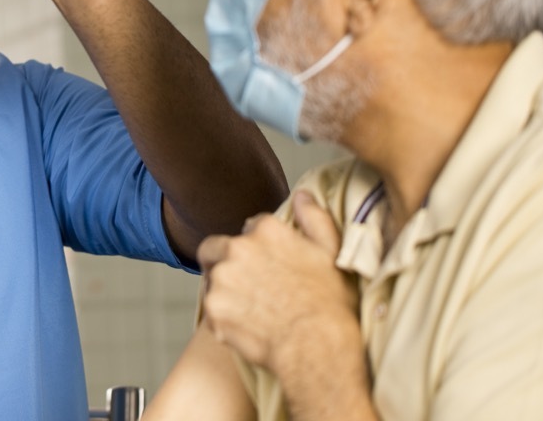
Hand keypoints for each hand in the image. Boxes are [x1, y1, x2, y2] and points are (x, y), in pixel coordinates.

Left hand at [198, 191, 359, 376]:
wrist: (317, 348)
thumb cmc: (329, 303)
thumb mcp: (331, 253)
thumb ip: (314, 218)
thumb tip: (303, 196)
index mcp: (264, 230)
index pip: (249, 228)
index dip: (258, 247)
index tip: (268, 265)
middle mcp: (236, 248)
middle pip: (214, 248)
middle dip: (221, 260)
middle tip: (244, 284)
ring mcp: (221, 279)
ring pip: (211, 280)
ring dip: (223, 291)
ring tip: (251, 310)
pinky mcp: (212, 309)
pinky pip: (212, 310)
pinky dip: (224, 319)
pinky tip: (247, 327)